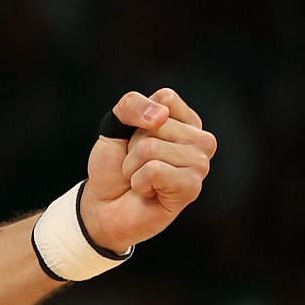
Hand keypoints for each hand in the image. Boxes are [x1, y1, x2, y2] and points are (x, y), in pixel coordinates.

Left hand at [79, 88, 215, 254]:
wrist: (103, 206)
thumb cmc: (114, 165)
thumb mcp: (115, 125)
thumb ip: (132, 105)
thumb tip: (161, 115)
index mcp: (187, 121)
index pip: (166, 98)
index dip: (138, 118)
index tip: (136, 138)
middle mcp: (201, 141)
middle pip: (158, 123)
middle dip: (134, 144)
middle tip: (138, 163)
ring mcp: (200, 165)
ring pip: (152, 147)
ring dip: (133, 165)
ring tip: (141, 178)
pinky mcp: (192, 188)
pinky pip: (155, 170)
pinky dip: (138, 181)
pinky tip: (148, 192)